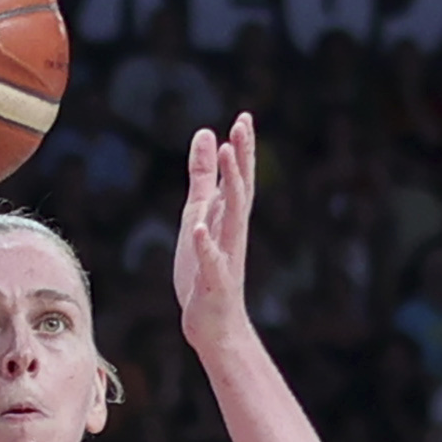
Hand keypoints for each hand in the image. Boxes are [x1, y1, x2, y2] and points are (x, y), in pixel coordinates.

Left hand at [173, 113, 263, 354]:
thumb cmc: (206, 269)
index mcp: (228, 218)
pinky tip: (198, 229)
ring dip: (230, 187)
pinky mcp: (213, 282)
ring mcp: (225, 257)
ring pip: (231, 218)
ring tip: (227, 157)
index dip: (242, 149)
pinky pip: (211, 262)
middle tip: (242, 126)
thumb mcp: (199, 214)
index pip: (238, 179)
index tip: (244, 117)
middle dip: (241, 158)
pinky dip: (205, 245)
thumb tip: (206, 134)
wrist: (214, 324)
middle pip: (240, 190)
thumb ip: (202, 176)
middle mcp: (232, 233)